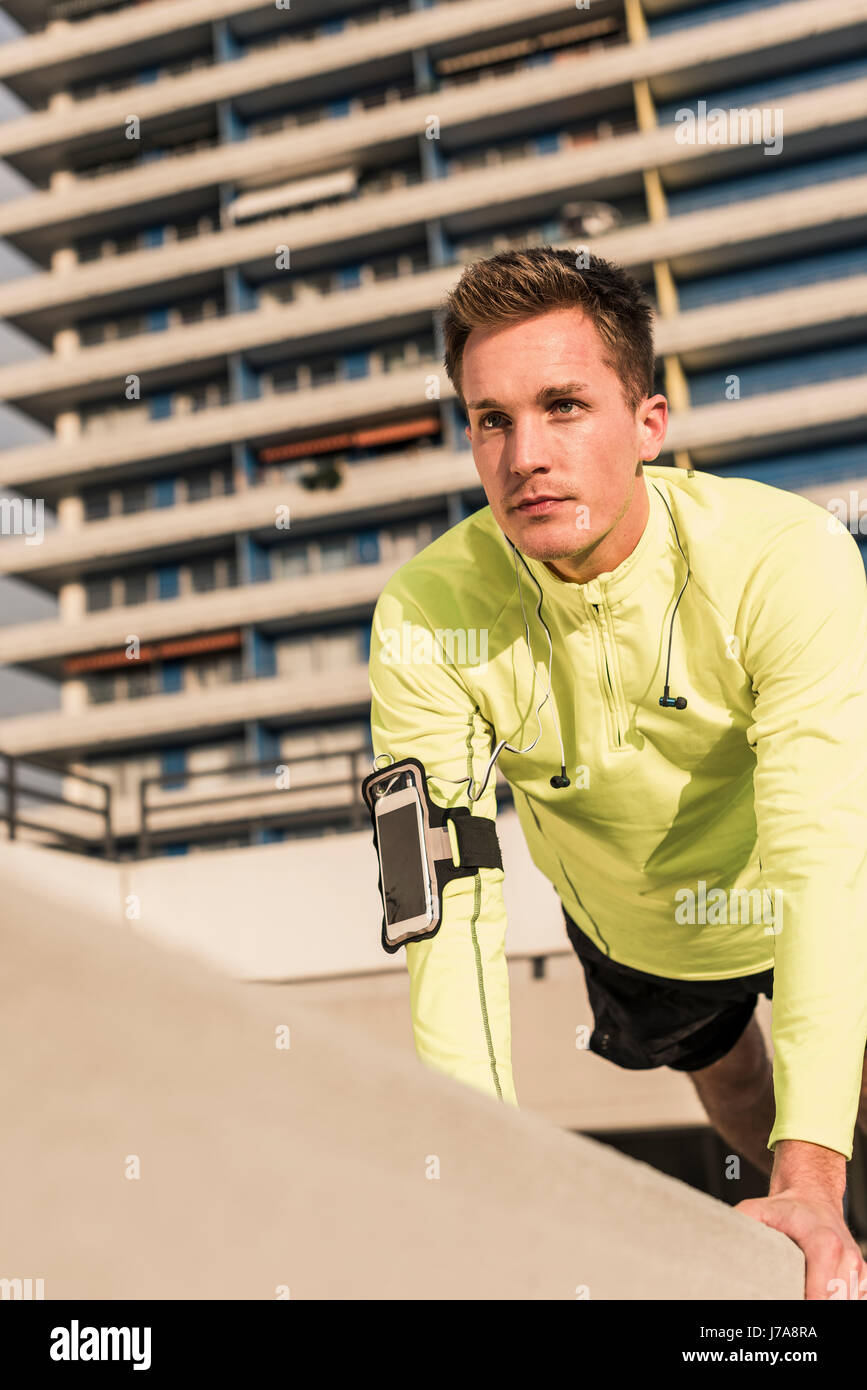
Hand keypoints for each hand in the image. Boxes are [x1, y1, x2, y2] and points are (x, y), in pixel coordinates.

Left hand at [734, 1189, 866, 1299]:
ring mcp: (858, 1268)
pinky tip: (818, 1292)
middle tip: (787, 1295)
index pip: (821, 1293)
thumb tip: (720, 1241)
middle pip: (833, 1302)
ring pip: (845, 1303)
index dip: (804, 1303)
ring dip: (824, 1302)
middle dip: (809, 1303)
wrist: (814, 1194)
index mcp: (825, 1242)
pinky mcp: (861, 1277)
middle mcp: (847, 1256)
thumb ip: (741, 1224)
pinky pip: (852, 1300)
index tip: (785, 1300)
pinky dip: (836, 1300)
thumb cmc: (787, 1207)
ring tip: (800, 1293)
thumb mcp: (757, 1209)